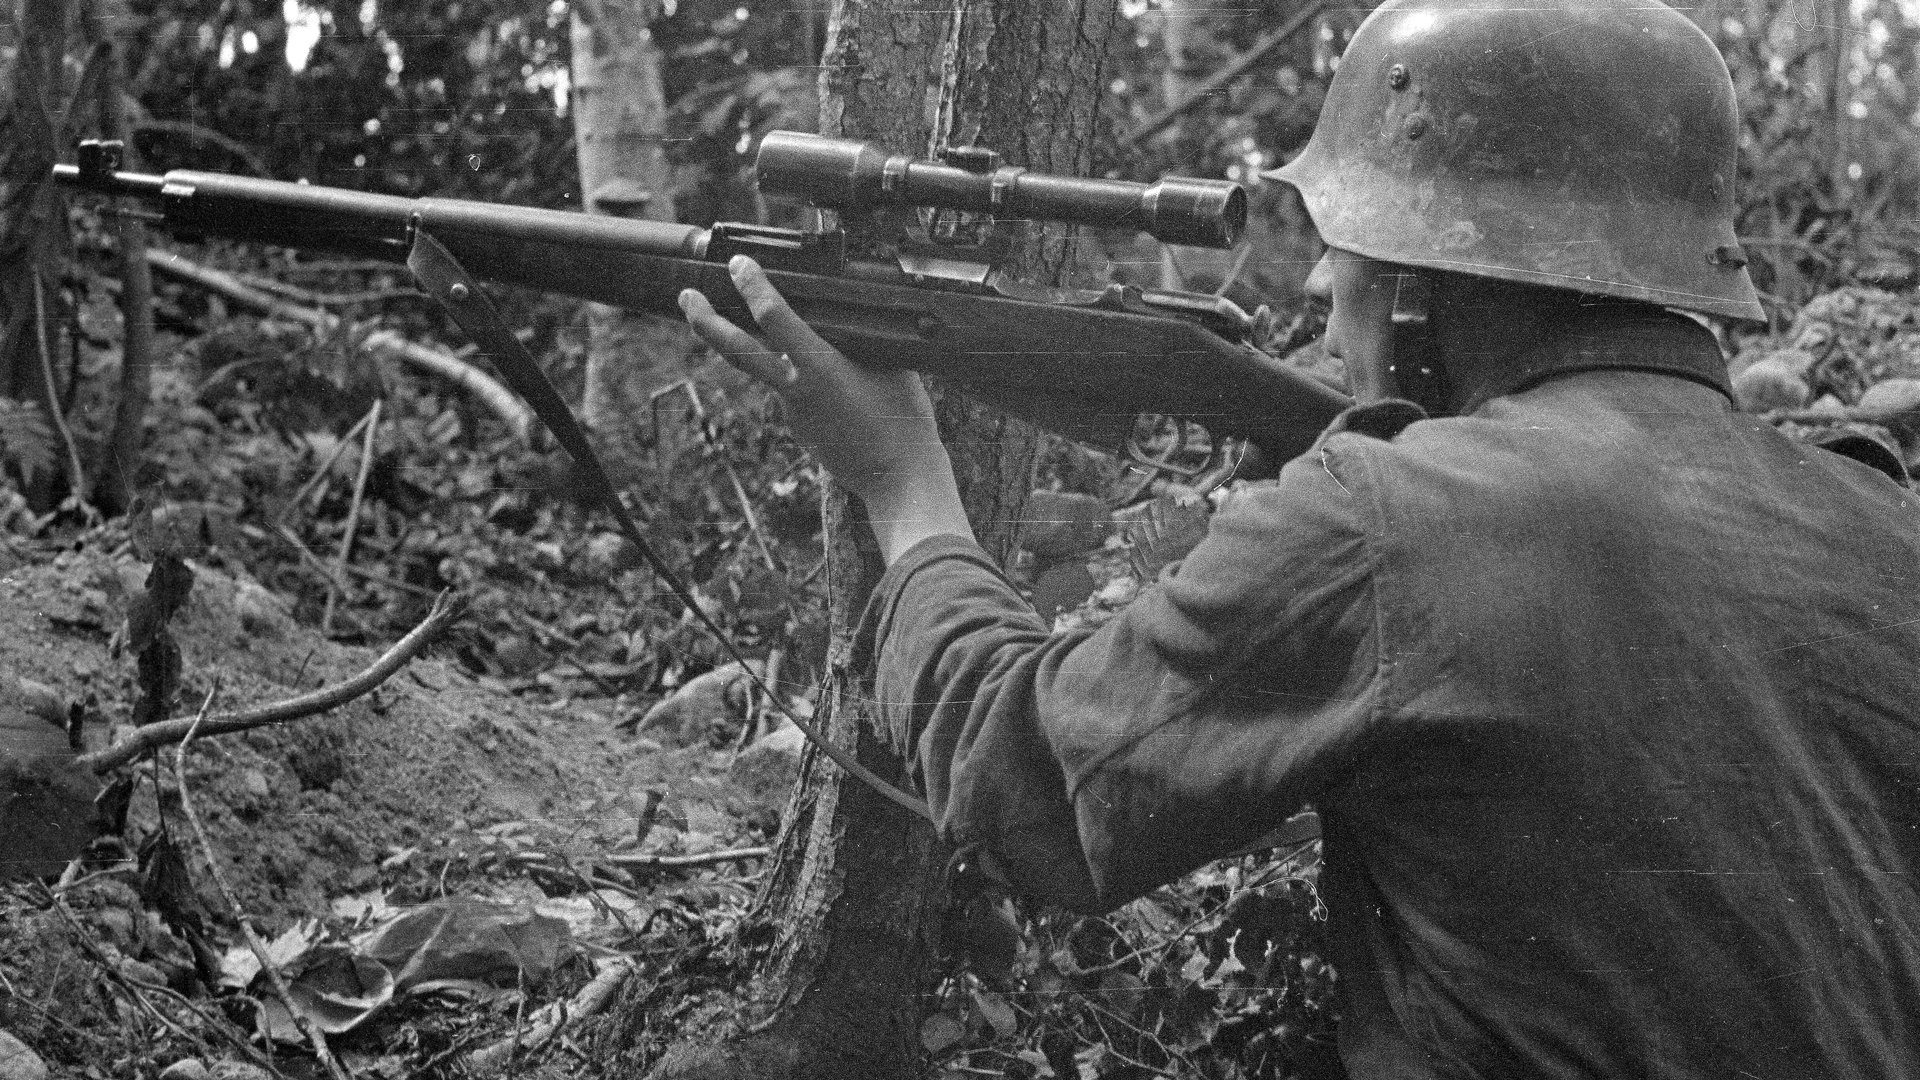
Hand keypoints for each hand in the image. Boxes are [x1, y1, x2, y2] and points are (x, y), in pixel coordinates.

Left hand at [678, 255, 972, 563]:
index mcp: (820, 369)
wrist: (899, 480)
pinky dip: (808, 386)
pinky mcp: (800, 429)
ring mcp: (794, 414)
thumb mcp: (891, 366)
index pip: (774, 319)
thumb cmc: (904, 422)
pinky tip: (842, 397)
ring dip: (764, 353)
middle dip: (706, 321)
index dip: (753, 287)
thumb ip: (861, 341)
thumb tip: (844, 324)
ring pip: (772, 372)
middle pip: (738, 352)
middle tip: (686, 297)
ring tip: (780, 345)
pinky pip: (796, 395)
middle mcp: (797, 390)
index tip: (738, 265)